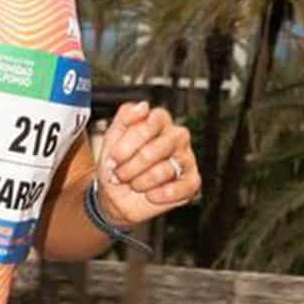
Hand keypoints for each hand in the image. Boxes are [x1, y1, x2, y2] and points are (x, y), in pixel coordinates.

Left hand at [93, 101, 199, 225]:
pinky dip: (160, 195)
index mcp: (159, 121)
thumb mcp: (112, 137)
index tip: (114, 157)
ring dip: (141, 182)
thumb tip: (143, 106)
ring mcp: (187, 158)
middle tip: (119, 175)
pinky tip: (150, 195)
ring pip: (165, 169)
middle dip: (132, 166)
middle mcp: (177, 136)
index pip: (152, 122)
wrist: (116, 197)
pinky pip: (181, 187)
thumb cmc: (116, 164)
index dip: (130, 143)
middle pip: (158, 147)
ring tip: (134, 184)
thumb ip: (125, 117)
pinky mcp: (192, 182)